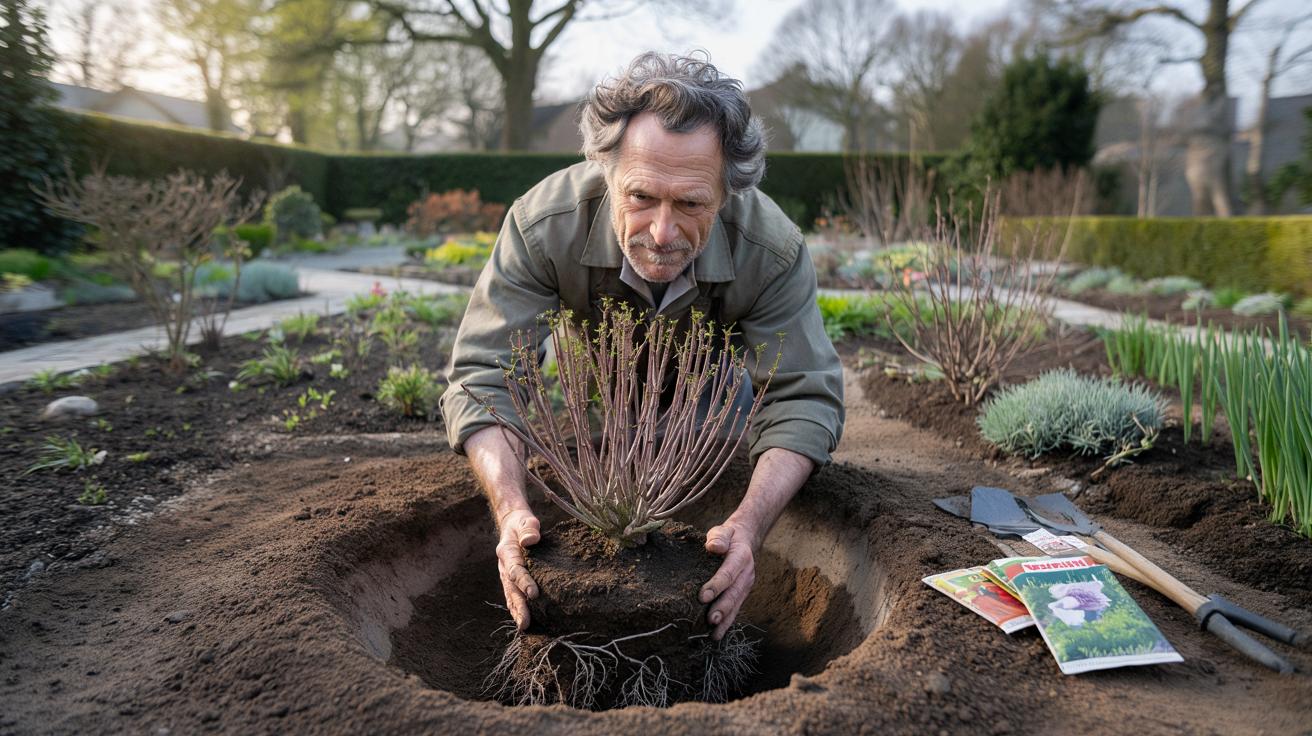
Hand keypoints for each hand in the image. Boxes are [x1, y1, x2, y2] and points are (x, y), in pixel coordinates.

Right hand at [496, 508, 540, 630]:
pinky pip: (513, 597)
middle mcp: (504, 567)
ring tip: (525, 627)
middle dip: (519, 606)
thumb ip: (529, 528)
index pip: (515, 570)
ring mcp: (506, 576)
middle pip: (511, 589)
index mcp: (507, 552)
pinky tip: (526, 622)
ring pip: (510, 596)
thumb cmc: (522, 523)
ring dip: (517, 612)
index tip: (534, 593)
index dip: (524, 582)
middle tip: (526, 622)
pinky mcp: (511, 581)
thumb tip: (531, 540)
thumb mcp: (526, 520)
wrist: (513, 525)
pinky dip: (517, 609)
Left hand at [700, 521, 757, 639]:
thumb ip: (719, 537)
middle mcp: (746, 574)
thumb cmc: (728, 537)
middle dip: (722, 608)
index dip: (716, 585)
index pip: (728, 573)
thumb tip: (713, 546)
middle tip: (710, 620)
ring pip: (736, 605)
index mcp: (741, 557)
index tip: (703, 596)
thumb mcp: (723, 530)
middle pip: (734, 593)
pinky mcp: (742, 594)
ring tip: (714, 634)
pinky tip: (716, 635)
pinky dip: (727, 623)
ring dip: (725, 620)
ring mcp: (745, 586)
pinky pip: (735, 609)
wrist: (744, 540)